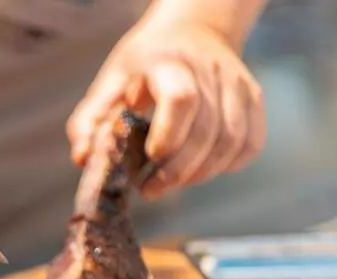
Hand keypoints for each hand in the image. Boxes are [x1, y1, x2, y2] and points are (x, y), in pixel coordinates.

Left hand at [67, 18, 265, 198]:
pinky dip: (227, 166)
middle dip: (178, 170)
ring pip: (231, 141)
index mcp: (168, 62)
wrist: (191, 32)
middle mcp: (209, 70)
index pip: (181, 99)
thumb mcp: (109, 83)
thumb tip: (83, 159)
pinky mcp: (253, 98)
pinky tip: (201, 170)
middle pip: (206, 130)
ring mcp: (237, 83)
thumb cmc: (143, 66)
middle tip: (151, 188)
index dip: (169, 135)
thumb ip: (89, 121)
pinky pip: (250, 143)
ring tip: (172, 182)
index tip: (150, 157)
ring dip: (201, 173)